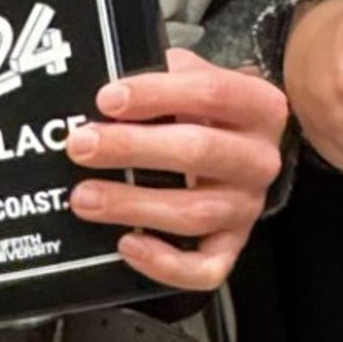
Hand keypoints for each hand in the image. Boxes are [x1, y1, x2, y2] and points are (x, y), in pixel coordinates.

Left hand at [64, 47, 289, 292]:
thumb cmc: (207, 111)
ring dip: (133, 206)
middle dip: (132, 148)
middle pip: (200, 151)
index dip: (156, 94)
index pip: (211, 93)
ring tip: (85, 197)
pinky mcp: (232, 245)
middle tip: (82, 146)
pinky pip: (206, 268)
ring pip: (194, 213)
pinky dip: (165, 263)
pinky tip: (127, 244)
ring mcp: (246, 206)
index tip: (107, 98)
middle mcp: (260, 159)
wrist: (241, 145)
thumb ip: (162, 73)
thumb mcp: (194, 78)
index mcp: (259, 107)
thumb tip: (106, 82)